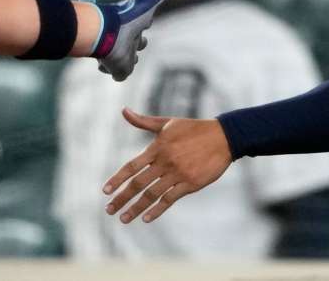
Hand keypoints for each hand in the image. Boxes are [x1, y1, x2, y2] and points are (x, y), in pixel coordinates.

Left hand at [86, 0, 180, 80]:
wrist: (102, 32)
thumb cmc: (126, 17)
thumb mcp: (148, 2)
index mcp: (136, 24)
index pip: (143, 24)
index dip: (144, 23)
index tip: (145, 23)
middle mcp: (128, 38)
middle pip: (135, 43)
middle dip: (135, 44)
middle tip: (135, 44)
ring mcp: (120, 54)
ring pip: (123, 58)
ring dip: (122, 57)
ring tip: (116, 56)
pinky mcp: (115, 68)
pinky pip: (116, 73)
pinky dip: (111, 69)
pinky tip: (106, 67)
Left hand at [102, 108, 231, 222]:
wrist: (223, 137)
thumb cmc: (194, 129)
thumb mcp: (167, 122)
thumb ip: (143, 121)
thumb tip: (123, 110)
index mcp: (157, 147)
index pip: (132, 166)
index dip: (117, 179)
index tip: (105, 191)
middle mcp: (165, 162)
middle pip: (138, 183)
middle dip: (122, 198)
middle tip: (109, 210)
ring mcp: (178, 173)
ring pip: (152, 194)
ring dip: (136, 208)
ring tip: (124, 218)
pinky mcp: (191, 183)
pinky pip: (170, 199)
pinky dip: (157, 210)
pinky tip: (147, 218)